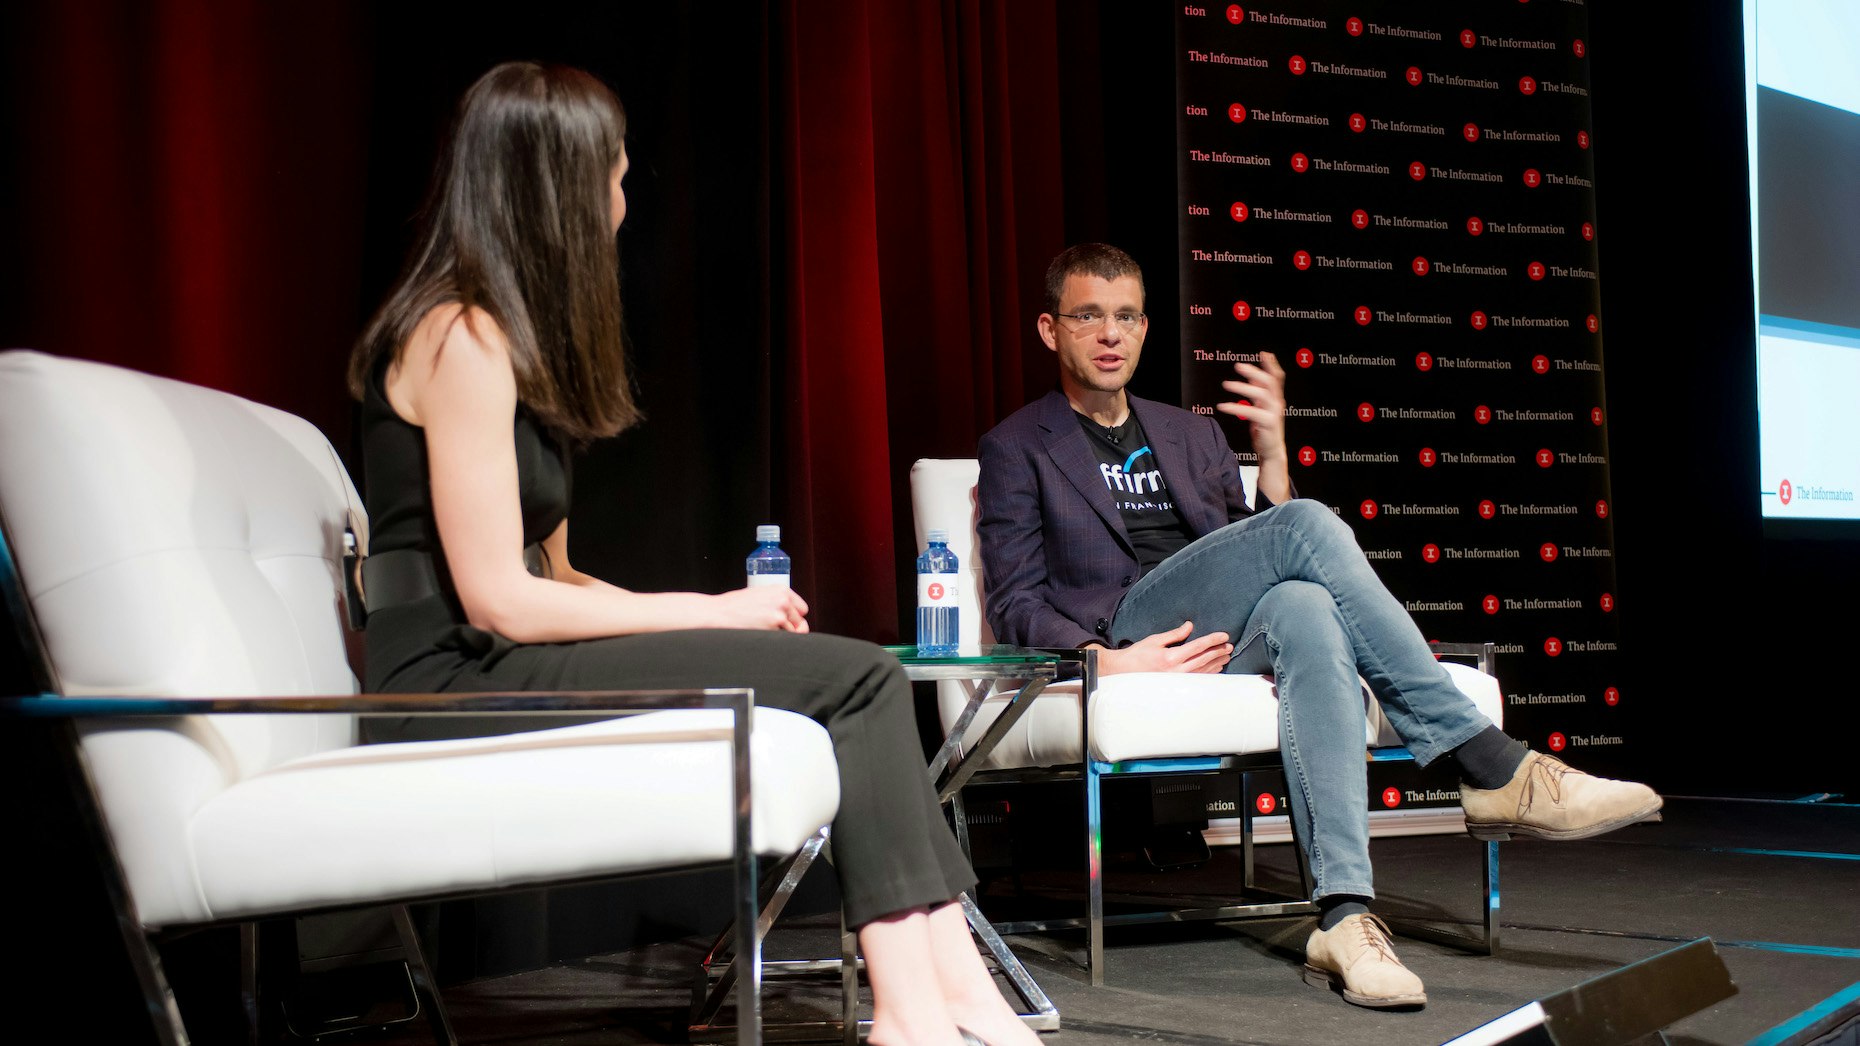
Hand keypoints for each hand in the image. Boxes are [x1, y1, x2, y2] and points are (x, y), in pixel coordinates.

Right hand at [712, 586, 810, 632]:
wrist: (719, 613)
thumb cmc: (734, 606)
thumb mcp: (760, 595)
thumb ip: (777, 602)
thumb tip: (791, 618)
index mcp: (781, 590)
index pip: (803, 609)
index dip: (795, 618)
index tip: (787, 622)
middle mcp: (783, 599)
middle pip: (800, 623)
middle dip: (789, 629)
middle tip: (771, 629)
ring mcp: (780, 613)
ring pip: (793, 633)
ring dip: (781, 635)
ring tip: (763, 630)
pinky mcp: (774, 626)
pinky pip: (783, 639)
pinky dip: (774, 640)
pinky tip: (760, 634)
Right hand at [1097, 621, 1230, 674]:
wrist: (1124, 672)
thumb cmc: (1137, 655)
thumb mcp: (1155, 640)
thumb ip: (1175, 634)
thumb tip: (1190, 626)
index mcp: (1171, 657)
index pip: (1198, 646)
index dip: (1213, 640)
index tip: (1224, 635)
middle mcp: (1177, 671)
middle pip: (1204, 659)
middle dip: (1218, 652)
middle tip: (1229, 646)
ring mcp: (1178, 680)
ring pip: (1203, 671)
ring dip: (1217, 663)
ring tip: (1226, 656)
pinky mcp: (1176, 686)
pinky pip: (1197, 680)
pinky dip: (1209, 674)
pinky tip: (1216, 669)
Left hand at [1216, 350, 1287, 465]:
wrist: (1270, 449)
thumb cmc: (1265, 428)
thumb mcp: (1261, 407)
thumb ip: (1258, 392)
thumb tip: (1252, 376)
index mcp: (1276, 398)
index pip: (1277, 378)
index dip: (1272, 365)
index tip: (1264, 353)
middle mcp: (1277, 403)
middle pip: (1270, 382)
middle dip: (1255, 371)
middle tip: (1238, 366)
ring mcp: (1274, 413)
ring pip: (1262, 394)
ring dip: (1243, 387)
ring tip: (1226, 384)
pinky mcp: (1268, 424)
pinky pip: (1251, 412)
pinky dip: (1235, 407)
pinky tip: (1223, 406)